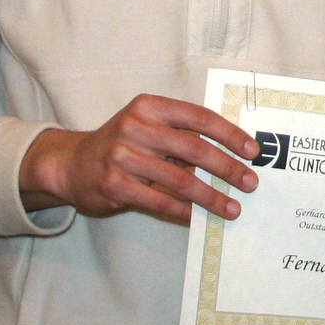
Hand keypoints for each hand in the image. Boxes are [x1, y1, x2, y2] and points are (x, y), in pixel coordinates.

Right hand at [18, 93, 259, 221]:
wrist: (71, 164)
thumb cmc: (121, 144)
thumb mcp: (147, 125)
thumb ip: (181, 133)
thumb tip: (231, 153)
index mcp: (150, 106)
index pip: (200, 118)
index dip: (230, 135)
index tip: (253, 151)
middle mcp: (135, 127)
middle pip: (194, 149)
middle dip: (228, 168)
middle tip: (250, 183)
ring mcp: (122, 156)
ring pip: (180, 180)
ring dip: (211, 196)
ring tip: (232, 208)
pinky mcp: (114, 184)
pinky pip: (159, 200)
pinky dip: (184, 211)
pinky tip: (199, 218)